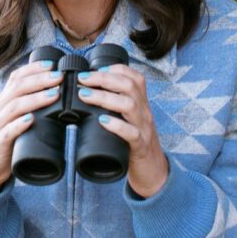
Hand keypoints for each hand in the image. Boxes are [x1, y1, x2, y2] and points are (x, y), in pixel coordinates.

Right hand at [0, 61, 62, 196]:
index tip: (52, 64)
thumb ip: (29, 108)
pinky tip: (31, 120)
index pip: (15, 78)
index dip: (33, 69)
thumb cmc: (7, 141)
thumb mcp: (15, 120)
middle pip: (17, 88)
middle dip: (39, 80)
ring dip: (35, 99)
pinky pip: (7, 132)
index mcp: (2, 102)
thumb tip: (58, 95)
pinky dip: (19, 124)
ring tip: (53, 94)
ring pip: (14, 107)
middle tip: (59, 76)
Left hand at [77, 66, 168, 197]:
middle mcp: (144, 111)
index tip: (94, 69)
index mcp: (141, 102)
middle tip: (83, 79)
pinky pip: (132, 133)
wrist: (153, 168)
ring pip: (130, 105)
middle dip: (104, 78)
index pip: (134, 77)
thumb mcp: (128, 118)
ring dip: (105, 97)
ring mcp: (144, 128)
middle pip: (130, 85)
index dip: (115, 69)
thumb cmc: (134, 140)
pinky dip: (116, 125)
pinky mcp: (140, 145)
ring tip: (85, 96)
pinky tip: (102, 121)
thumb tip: (86, 91)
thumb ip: (114, 104)